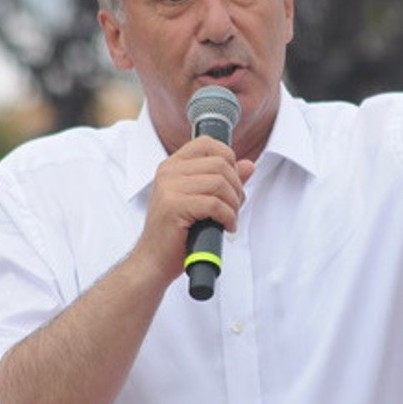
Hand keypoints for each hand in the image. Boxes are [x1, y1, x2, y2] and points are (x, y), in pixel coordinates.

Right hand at [134, 136, 254, 283]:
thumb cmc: (176, 233)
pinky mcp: (174, 206)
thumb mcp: (202, 200)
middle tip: (234, 206)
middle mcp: (168, 172)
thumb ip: (224, 180)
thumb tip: (249, 165)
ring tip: (229, 218)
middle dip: (236, 187)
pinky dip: (227, 217)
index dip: (228, 158)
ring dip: (233, 204)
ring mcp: (169, 188)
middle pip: (220, 164)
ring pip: (219, 183)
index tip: (232, 181)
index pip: (207, 144)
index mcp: (172, 166)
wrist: (153, 260)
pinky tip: (226, 227)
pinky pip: (214, 204)